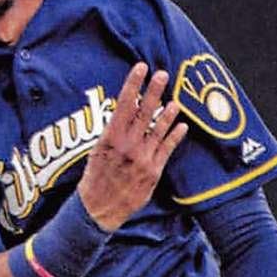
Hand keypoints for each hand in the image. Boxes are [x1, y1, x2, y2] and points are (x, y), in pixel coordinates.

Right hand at [77, 62, 187, 230]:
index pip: (124, 104)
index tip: (140, 67)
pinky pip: (166, 150)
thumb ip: (112, 133)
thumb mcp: (96, 151)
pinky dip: (174, 137)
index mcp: (111, 138)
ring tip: (175, 101)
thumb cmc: (95, 179)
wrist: (99, 209)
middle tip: (162, 74)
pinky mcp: (153, 172)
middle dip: (153, 91)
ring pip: (158, 130)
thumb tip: (122, 113)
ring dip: (168, 113)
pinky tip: (182, 126)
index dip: (133, 84)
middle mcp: (128, 145)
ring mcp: (142, 158)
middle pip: (144, 112)